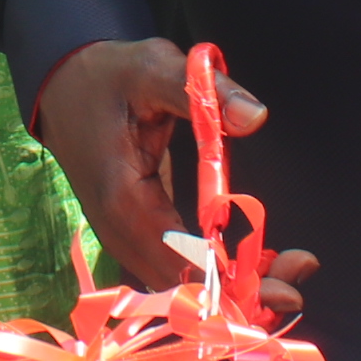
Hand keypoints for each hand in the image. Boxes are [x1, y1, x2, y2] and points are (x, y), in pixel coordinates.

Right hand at [32, 39, 317, 322]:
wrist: (65, 87)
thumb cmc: (110, 77)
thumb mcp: (156, 68)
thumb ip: (207, 93)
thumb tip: (255, 117)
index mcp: (123, 199)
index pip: (179, 259)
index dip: (230, 277)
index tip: (280, 279)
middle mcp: (120, 232)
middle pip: (182, 286)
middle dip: (241, 292)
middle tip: (296, 281)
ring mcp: (125, 239)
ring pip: (180, 285)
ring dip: (233, 287)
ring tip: (290, 272)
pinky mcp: (137, 236)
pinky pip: (177, 269)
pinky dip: (217, 273)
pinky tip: (259, 262)